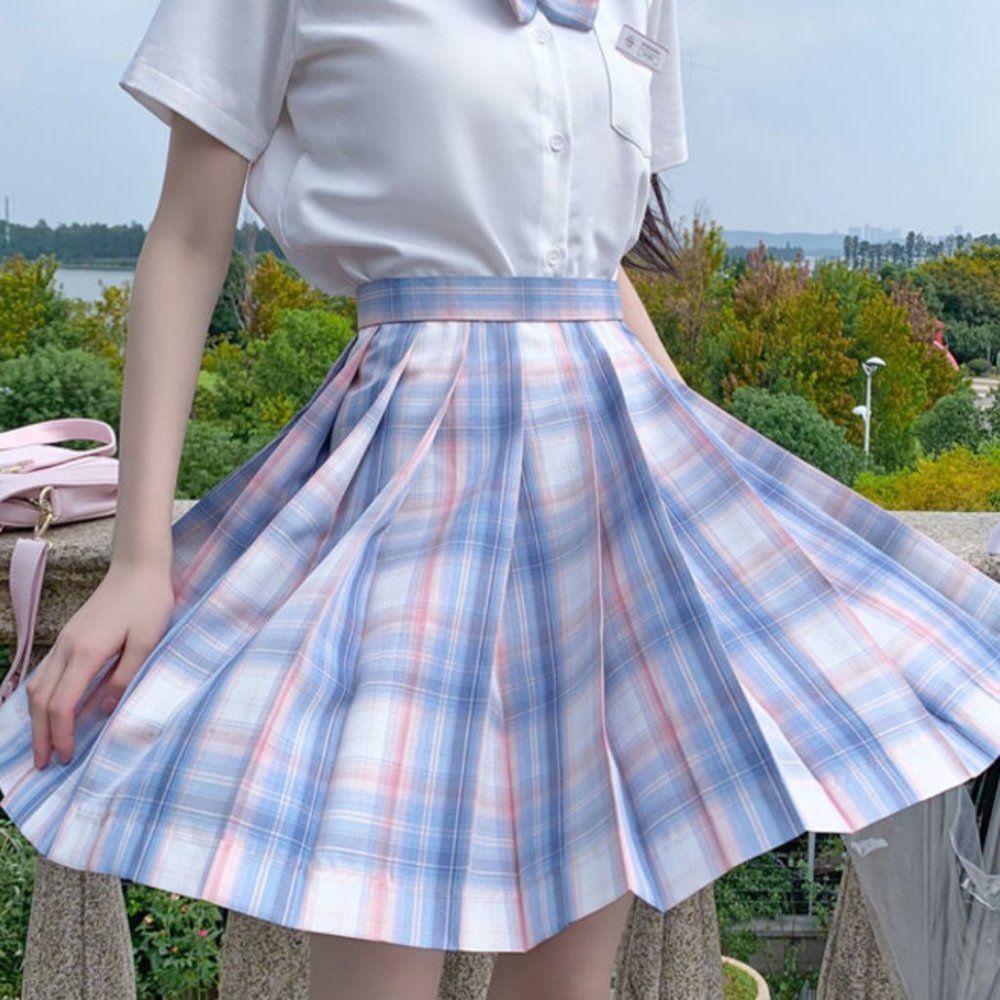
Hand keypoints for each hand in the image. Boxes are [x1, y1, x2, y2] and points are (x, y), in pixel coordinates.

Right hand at [23, 558, 175, 768]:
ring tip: (42, 744)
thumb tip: (103, 711)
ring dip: (37, 718)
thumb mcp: (147, 641)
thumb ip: (125, 677)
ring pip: (37, 686)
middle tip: (42, 764)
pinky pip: (45, 673)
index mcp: (86, 652)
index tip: (65, 758)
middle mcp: (67, 648)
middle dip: (40, 735)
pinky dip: (41, 697)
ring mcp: (65, 641)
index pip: (62, 704)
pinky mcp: (70, 636)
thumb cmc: (149, 602)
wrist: (138, 567)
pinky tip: (48, 709)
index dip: (60, 734)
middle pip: (41, 700)